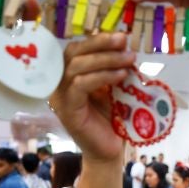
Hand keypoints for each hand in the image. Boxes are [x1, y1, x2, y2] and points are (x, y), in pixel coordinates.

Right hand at [48, 34, 134, 163]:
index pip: (77, 49)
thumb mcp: (113, 87)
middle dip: (101, 44)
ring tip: (129, 59)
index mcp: (69, 75)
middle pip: (74, 53)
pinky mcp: (67, 110)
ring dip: (106, 59)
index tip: (122, 37)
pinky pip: (81, 85)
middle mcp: (59, 83)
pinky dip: (102, 76)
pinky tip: (121, 75)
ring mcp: (60, 97)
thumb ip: (114, 67)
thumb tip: (124, 43)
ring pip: (77, 67)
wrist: (109, 150)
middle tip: (124, 41)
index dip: (98, 39)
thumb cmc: (111, 119)